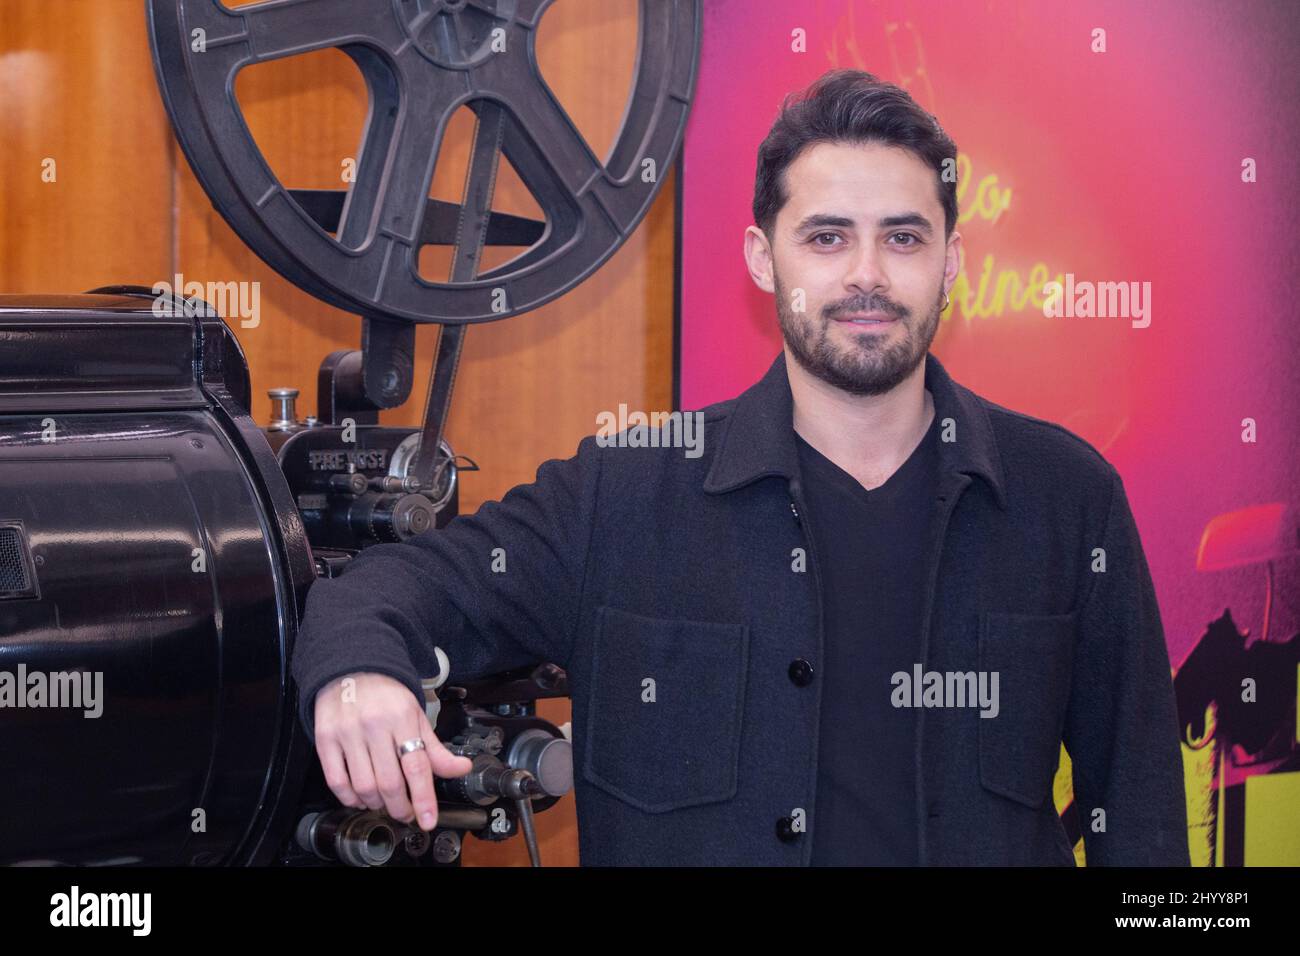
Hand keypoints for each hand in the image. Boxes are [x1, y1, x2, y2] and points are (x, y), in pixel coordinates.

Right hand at [312, 672, 472, 829]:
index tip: (427, 820)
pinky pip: (337, 781)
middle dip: (401, 807)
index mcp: (401, 717)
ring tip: (384, 802)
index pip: (416, 765)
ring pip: (363, 786)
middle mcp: (374, 725)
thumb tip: (461, 768)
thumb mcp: (416, 716)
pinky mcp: (325, 740)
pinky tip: (360, 798)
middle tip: (407, 814)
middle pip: (389, 782)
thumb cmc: (386, 697)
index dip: (423, 798)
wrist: (351, 670)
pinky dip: (349, 798)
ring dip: (376, 804)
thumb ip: (436, 748)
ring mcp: (347, 733)